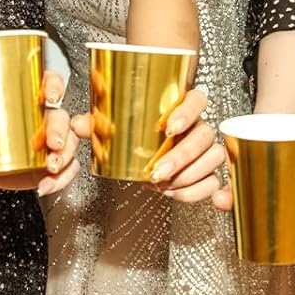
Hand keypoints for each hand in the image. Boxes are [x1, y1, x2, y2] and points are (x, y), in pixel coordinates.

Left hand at [0, 70, 80, 195]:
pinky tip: (46, 185)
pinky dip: (62, 178)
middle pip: (63, 118)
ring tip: (50, 168)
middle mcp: (47, 121)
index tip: (49, 96)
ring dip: (64, 156)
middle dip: (60, 130)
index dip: (54, 86)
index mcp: (31, 104)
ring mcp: (55, 143)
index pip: (49, 85)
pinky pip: (70, 168)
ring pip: (71, 143)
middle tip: (53, 143)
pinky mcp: (59, 164)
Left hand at [68, 85, 222, 202]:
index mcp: (182, 108)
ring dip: (189, 175)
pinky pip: (212, 182)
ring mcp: (206, 150)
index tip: (169, 128)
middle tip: (158, 171)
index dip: (187, 113)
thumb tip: (81, 124)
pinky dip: (196, 192)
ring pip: (213, 158)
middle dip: (182, 155)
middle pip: (204, 135)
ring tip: (163, 185)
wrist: (148, 160)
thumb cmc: (139, 137)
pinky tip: (176, 194)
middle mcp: (198, 127)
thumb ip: (98, 123)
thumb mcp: (116, 127)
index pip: (197, 100)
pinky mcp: (208, 173)